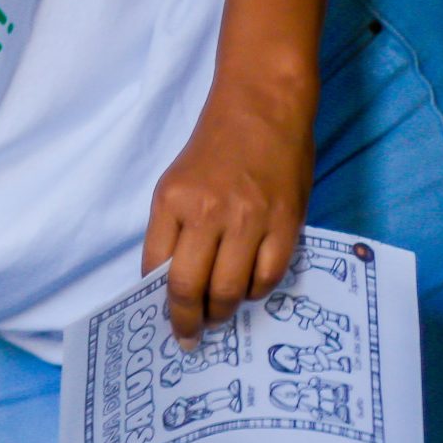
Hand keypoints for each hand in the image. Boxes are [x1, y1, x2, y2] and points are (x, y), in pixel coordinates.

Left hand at [147, 85, 314, 346]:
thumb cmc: (215, 147)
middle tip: (191, 335)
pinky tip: (250, 288)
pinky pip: (269, 275)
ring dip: (224, 311)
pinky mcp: (286, 222)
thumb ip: (174, 228)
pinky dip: (257, 290)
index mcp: (171, 201)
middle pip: (190, 286)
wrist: (262, 108)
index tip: (164, 320)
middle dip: (188, 320)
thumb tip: (171, 280)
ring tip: (220, 315)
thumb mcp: (177, 183)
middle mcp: (206, 213)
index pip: (156, 267)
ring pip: (231, 288)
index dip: (158, 301)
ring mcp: (249, 219)